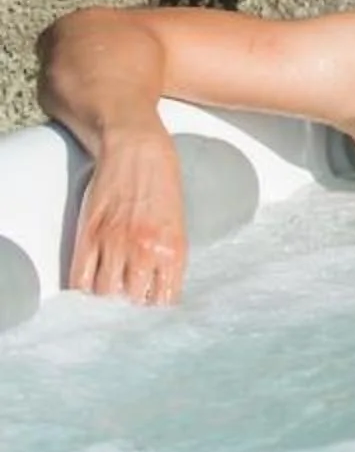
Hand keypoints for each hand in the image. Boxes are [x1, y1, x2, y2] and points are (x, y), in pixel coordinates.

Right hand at [67, 129, 188, 305]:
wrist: (138, 149)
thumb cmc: (163, 181)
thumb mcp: (179, 220)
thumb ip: (170, 252)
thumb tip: (162, 283)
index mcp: (173, 247)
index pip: (164, 297)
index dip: (157, 302)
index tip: (153, 300)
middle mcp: (144, 249)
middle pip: (132, 298)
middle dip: (132, 298)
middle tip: (130, 291)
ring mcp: (114, 243)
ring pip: (104, 291)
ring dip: (107, 291)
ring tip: (112, 282)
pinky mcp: (88, 234)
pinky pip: (80, 276)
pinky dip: (84, 284)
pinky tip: (91, 278)